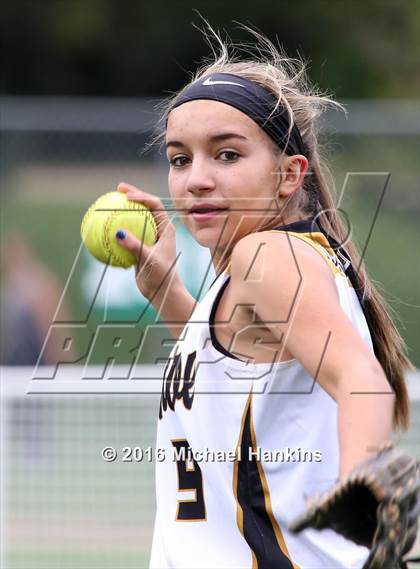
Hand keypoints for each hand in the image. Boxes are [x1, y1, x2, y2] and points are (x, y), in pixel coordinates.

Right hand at [115, 182, 179, 300]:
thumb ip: (134, 246)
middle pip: (144, 206)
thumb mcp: (149, 260)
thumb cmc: (161, 275)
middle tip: (117, 189)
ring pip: (134, 219)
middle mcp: (158, 229)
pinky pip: (125, 235)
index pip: (155, 204)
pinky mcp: (139, 246)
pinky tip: (101, 229)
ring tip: (108, 202)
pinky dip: (115, 230)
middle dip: (132, 195)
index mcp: (165, 228)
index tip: (127, 195)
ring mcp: (148, 237)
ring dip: (122, 210)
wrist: (161, 291)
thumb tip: (118, 233)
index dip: (141, 195)